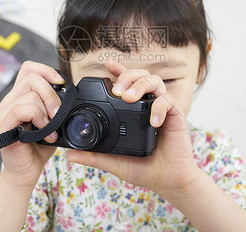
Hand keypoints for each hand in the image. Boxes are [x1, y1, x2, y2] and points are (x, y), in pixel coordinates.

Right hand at [0, 61, 63, 188]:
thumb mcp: (53, 120)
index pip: (29, 68)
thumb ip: (57, 105)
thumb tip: (71, 94)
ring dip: (47, 110)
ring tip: (51, 128)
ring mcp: (5, 112)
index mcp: (21, 96)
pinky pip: (23, 109)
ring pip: (30, 94)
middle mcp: (10, 101)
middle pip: (32, 77)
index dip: (47, 71)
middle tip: (58, 114)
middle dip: (52, 94)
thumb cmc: (39, 146)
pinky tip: (45, 132)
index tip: (62, 85)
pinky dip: (39, 118)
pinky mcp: (3, 124)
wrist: (26, 171)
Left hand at [66, 61, 200, 199]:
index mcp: (133, 110)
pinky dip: (159, 107)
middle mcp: (147, 105)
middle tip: (117, 90)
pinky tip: (153, 122)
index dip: (117, 70)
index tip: (107, 65)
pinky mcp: (175, 116)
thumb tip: (69, 154)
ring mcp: (162, 108)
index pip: (125, 83)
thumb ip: (94, 156)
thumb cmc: (144, 168)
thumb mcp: (114, 161)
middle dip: (127, 76)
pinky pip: (168, 101)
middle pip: (139, 75)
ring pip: (154, 81)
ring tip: (129, 98)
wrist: (168, 181)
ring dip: (140, 85)